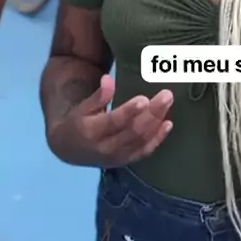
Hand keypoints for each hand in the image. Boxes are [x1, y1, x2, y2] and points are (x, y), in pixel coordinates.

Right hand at [49, 74, 173, 167]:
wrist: (71, 150)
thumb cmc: (79, 122)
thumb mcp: (82, 107)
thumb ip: (98, 95)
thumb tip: (108, 79)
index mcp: (92, 132)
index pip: (114, 122)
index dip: (129, 111)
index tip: (143, 98)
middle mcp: (106, 148)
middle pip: (133, 131)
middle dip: (152, 113)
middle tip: (166, 95)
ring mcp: (118, 157)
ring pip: (142, 140)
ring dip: (157, 122)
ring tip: (168, 103)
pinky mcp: (127, 161)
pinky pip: (145, 151)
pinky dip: (158, 138)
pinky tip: (168, 124)